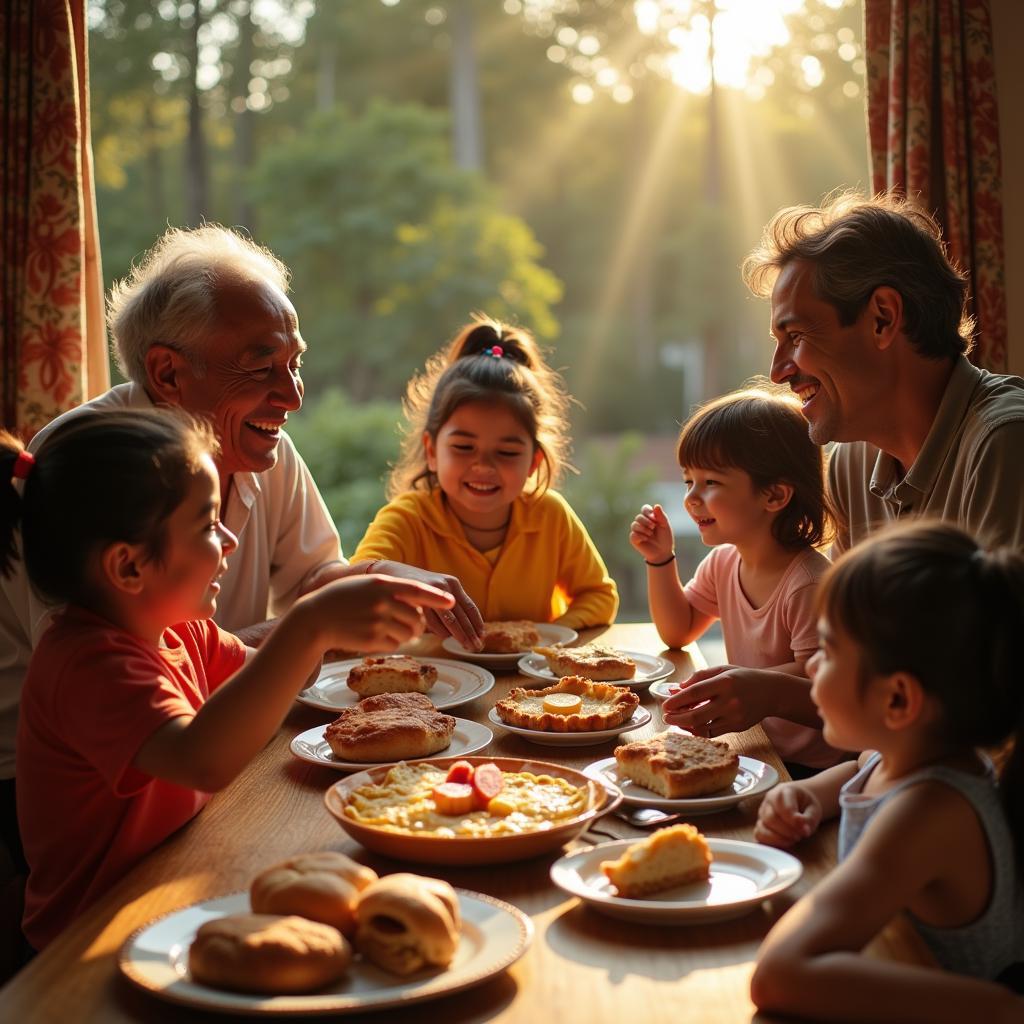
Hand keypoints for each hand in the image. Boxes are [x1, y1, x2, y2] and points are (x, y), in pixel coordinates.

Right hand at [309, 574, 454, 652]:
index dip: (436, 597)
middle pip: (417, 617)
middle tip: (408, 623)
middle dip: (417, 623)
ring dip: (406, 634)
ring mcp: (377, 622)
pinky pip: (395, 645)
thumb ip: (392, 589)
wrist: (316, 617)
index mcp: (382, 584)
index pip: (418, 590)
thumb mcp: (367, 585)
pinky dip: (391, 643)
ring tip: (387, 627)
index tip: (451, 602)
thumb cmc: (344, 598)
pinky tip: (375, 635)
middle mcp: (382, 602)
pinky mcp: (372, 641)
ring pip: (409, 634)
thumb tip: (421, 603)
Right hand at [368, 560, 483, 649]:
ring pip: (450, 619)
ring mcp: (431, 591)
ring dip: (458, 635)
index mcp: (452, 584)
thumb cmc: (415, 586)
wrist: (390, 572)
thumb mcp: (435, 591)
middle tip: (477, 647)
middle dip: (471, 633)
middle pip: (463, 615)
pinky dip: (439, 631)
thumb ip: (447, 606)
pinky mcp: (417, 599)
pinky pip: (432, 621)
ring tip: (466, 647)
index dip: (478, 623)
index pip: (470, 607)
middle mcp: (445, 586)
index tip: (483, 637)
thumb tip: (462, 631)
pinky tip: (443, 639)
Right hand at [629, 503, 674, 563]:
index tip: (654, 518)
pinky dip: (640, 536)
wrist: (663, 552)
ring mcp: (637, 531)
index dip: (647, 511)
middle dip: (646, 521)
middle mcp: (642, 523)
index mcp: (650, 518)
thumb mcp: (665, 525)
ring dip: (643, 529)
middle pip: (638, 517)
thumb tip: (656, 505)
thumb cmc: (665, 538)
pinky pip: (633, 534)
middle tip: (653, 527)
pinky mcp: (634, 539)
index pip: (644, 509)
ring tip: (650, 534)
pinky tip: (646, 539)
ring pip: (634, 525)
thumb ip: (661, 516)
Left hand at [661, 664, 773, 736]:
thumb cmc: (742, 678)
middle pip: (697, 714)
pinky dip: (699, 731)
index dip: (677, 700)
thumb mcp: (721, 670)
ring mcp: (735, 716)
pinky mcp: (738, 727)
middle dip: (677, 718)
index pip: (695, 692)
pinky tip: (691, 726)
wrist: (771, 692)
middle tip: (666, 717)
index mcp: (725, 682)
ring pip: (704, 727)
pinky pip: (713, 733)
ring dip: (686, 726)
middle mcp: (730, 700)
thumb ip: (698, 678)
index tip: (665, 704)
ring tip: (676, 721)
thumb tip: (675, 689)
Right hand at [754, 782, 821, 846]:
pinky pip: (759, 834)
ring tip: (794, 838)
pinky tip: (784, 842)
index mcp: (784, 791)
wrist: (800, 801)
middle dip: (787, 831)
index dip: (794, 822)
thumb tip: (803, 831)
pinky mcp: (760, 823)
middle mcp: (769, 799)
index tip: (805, 831)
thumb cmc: (806, 805)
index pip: (784, 807)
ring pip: (763, 826)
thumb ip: (809, 819)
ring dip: (779, 837)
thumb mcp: (814, 809)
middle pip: (771, 818)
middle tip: (800, 835)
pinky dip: (770, 841)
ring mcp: (762, 811)